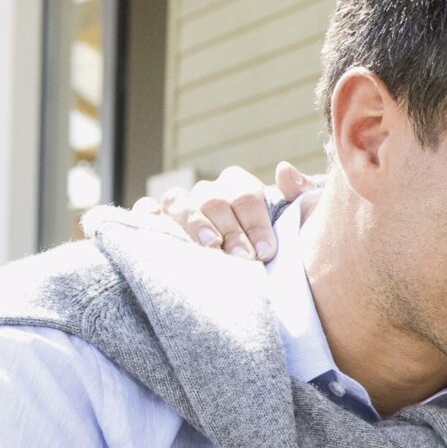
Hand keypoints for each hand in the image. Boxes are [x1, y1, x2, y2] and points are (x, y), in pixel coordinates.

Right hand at [134, 160, 318, 260]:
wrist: (254, 278)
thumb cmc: (274, 250)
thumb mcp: (300, 223)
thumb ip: (302, 197)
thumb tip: (283, 169)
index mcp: (240, 187)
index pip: (246, 193)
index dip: (256, 222)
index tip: (266, 251)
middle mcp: (208, 193)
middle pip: (214, 200)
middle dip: (231, 230)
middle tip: (244, 259)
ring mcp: (179, 206)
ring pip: (178, 201)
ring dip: (193, 223)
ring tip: (210, 247)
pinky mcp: (153, 222)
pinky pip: (144, 211)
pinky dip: (148, 218)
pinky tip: (158, 232)